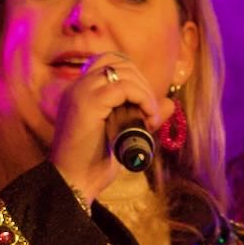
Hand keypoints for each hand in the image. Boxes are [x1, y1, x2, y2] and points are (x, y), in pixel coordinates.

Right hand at [47, 54, 169, 205]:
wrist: (73, 182)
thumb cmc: (93, 163)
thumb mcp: (123, 134)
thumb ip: (142, 116)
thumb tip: (169, 103)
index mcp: (79, 91)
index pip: (109, 63)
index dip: (133, 78)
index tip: (144, 104)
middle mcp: (77, 86)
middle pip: (118, 62)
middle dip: (142, 83)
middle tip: (151, 113)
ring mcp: (81, 92)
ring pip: (123, 72)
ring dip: (144, 92)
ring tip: (151, 117)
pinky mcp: (88, 103)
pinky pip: (124, 87)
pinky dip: (143, 98)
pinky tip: (148, 118)